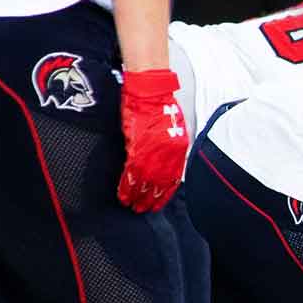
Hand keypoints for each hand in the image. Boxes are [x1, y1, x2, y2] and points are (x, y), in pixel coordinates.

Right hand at [116, 68, 187, 212]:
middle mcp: (168, 154)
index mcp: (179, 150)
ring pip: (145, 181)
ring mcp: (152, 152)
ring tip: (132, 206)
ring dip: (137, 195)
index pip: (172, 178)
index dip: (164, 192)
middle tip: (144, 209)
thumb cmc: (160, 107)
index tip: (158, 203)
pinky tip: (123, 195)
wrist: (149, 93)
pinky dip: (127, 185)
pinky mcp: (135, 148)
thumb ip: (170, 150)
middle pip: (159, 183)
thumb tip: (164, 165)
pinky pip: (131, 173)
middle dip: (151, 198)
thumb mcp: (173, 131)